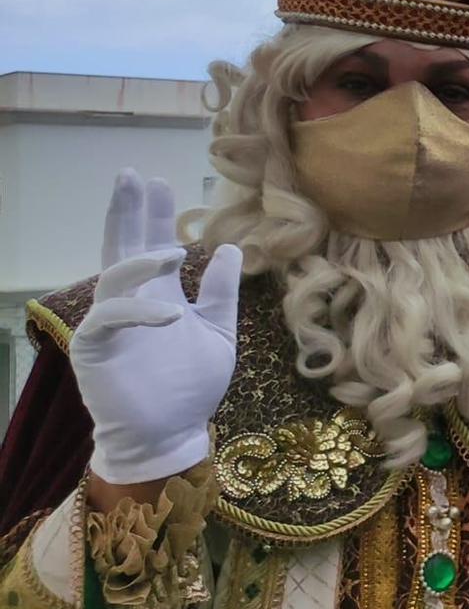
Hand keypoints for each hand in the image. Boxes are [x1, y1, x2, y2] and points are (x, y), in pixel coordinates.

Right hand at [72, 170, 239, 484]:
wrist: (171, 432)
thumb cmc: (190, 385)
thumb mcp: (219, 332)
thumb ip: (222, 293)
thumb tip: (231, 248)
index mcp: (158, 295)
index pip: (151, 245)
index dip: (153, 215)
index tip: (159, 182)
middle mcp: (131, 302)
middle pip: (122, 247)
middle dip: (126, 212)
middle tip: (132, 176)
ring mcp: (111, 324)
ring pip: (113, 277)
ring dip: (140, 260)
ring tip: (173, 252)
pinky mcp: (96, 349)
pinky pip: (110, 318)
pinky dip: (140, 310)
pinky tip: (171, 312)